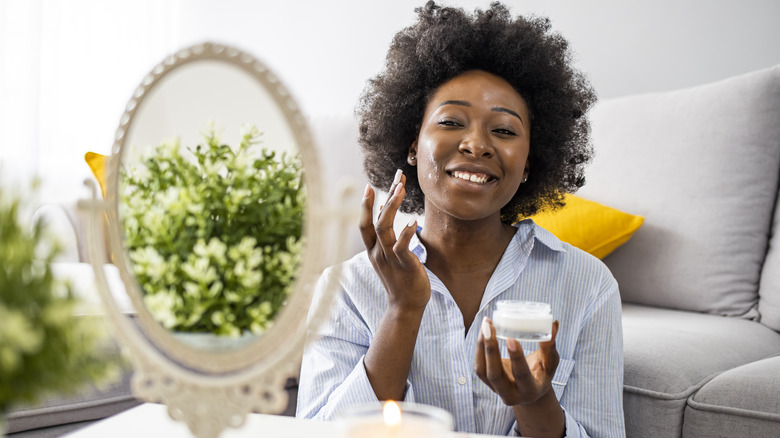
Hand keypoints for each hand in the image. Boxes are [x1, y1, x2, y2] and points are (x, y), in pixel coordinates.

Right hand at [359, 171, 429, 310]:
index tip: (369, 186)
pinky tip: (413, 221)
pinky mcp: (404, 265)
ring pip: (384, 228)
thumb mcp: (389, 256)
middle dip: (386, 196)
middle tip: (397, 178)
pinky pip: (401, 247)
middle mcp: (378, 252)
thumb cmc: (401, 279)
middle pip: (375, 220)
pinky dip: (406, 233)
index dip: (365, 205)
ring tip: (401, 189)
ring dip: (392, 207)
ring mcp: (390, 258)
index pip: (364, 223)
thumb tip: (388, 214)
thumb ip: (387, 238)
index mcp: (373, 250)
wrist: (405, 306)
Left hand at [475, 317, 559, 405]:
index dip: (516, 358)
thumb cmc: (542, 373)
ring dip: (481, 346)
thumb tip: (554, 324)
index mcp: (530, 391)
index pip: (521, 375)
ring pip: (482, 370)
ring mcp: (496, 390)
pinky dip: (478, 348)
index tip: (511, 339)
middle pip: (495, 375)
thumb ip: (550, 345)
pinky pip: (478, 366)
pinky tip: (482, 332)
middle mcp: (511, 394)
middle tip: (489, 326)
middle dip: (490, 350)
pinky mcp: (487, 382)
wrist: (530, 391)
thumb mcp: (550, 362)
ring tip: (485, 325)